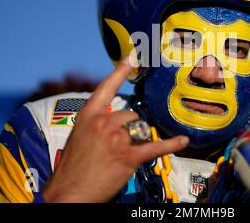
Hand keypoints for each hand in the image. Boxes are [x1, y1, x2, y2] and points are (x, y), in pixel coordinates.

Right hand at [42, 59, 188, 202]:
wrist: (68, 193)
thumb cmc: (72, 168)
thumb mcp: (78, 137)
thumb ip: (97, 125)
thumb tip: (115, 123)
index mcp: (88, 116)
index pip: (106, 88)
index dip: (119, 72)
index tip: (131, 58)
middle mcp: (103, 123)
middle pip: (131, 114)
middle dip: (130, 128)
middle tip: (120, 145)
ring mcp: (116, 138)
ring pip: (140, 129)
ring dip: (137, 140)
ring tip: (123, 155)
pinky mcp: (128, 156)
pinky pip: (154, 146)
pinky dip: (170, 144)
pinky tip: (181, 140)